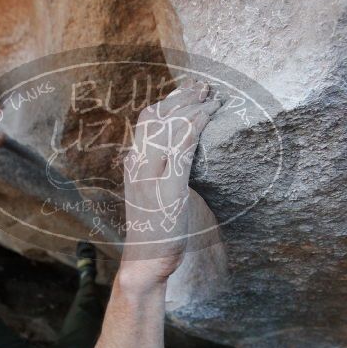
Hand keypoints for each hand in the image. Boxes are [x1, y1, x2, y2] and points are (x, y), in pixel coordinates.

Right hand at [120, 79, 219, 278]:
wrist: (146, 260)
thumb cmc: (156, 231)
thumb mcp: (154, 195)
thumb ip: (161, 174)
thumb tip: (181, 157)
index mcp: (133, 164)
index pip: (147, 120)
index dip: (168, 101)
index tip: (189, 91)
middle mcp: (137, 164)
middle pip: (156, 116)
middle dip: (181, 97)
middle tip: (205, 87)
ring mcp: (150, 174)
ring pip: (170, 126)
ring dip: (193, 107)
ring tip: (213, 98)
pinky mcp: (168, 186)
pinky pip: (183, 145)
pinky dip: (197, 125)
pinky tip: (211, 116)